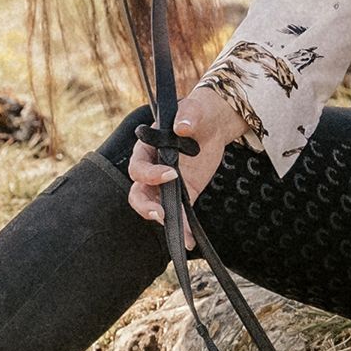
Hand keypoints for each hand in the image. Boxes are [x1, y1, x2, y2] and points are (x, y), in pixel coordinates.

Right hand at [128, 84, 237, 223]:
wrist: (212, 123)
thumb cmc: (196, 112)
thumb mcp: (193, 109)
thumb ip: (186, 115)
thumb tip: (182, 127)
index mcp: (147, 148)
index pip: (138, 166)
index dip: (151, 174)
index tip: (172, 174)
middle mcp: (152, 168)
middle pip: (138, 193)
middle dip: (145, 206)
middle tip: (160, 214)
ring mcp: (166, 184)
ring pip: (153, 206)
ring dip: (161, 220)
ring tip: (176, 233)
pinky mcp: (183, 192)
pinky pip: (178, 213)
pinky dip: (182, 228)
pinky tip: (189, 241)